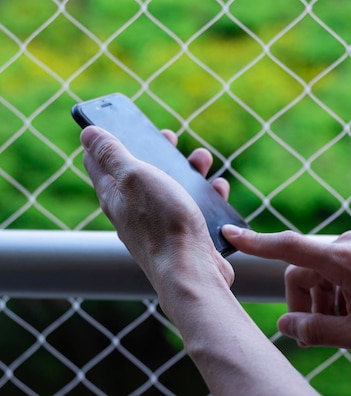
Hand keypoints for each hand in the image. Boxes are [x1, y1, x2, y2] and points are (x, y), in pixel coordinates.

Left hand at [81, 126, 233, 314]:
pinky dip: (204, 193)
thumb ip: (112, 154)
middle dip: (155, 150)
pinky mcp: (182, 235)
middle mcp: (132, 210)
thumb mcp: (134, 176)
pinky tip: (217, 187)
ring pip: (170, 187)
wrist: (191, 271)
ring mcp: (157, 223)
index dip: (107, 139)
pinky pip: (192, 207)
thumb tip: (87, 133)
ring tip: (202, 158)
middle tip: (169, 138)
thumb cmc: (162, 222)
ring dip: (186, 168)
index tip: (121, 123)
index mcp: (114, 194)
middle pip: (139, 172)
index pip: (98, 162)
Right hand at [222, 223, 350, 350]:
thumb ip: (313, 330)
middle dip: (306, 298)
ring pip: (329, 263)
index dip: (257, 243)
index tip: (231, 235)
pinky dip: (345, 281)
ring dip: (328, 293)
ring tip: (347, 322)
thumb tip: (284, 326)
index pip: (289, 247)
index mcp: (344, 259)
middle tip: (316, 331)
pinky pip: (348, 257)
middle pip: (308, 266)